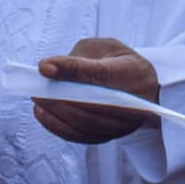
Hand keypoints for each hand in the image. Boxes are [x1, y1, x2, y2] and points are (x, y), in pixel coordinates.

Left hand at [34, 38, 158, 144]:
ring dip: (55, 112)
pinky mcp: (111, 135)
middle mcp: (130, 102)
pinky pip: (81, 135)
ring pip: (84, 123)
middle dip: (57, 96)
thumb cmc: (123, 64)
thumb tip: (50, 68)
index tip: (44, 67)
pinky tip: (43, 113)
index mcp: (131, 72)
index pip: (98, 73)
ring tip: (37, 100)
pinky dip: (58, 126)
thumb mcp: (108, 48)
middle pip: (89, 103)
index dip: (69, 69)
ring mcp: (122, 123)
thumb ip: (81, 56)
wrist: (149, 89)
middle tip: (36, 87)